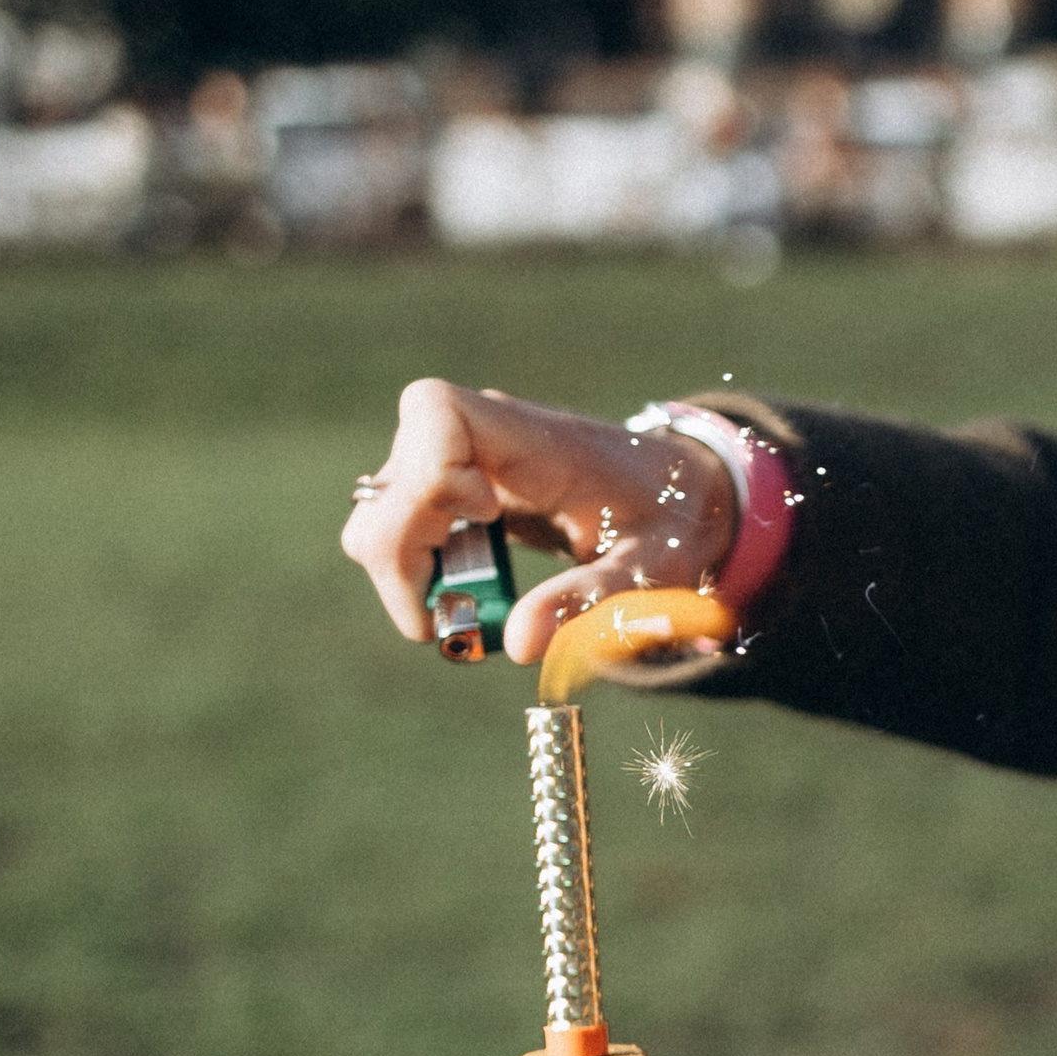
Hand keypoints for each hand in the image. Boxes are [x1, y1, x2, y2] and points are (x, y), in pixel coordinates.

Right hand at [343, 377, 739, 663]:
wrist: (675, 498)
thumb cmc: (668, 522)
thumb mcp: (649, 569)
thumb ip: (589, 600)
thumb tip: (518, 644)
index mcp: (530, 436)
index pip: (435, 411)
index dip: (434, 472)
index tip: (484, 520)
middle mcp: (479, 437)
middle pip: (390, 486)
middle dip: (405, 564)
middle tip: (452, 625)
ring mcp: (456, 464)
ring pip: (380, 516)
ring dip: (408, 579)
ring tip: (470, 617)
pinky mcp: (449, 492)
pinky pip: (398, 533)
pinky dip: (417, 578)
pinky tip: (468, 599)